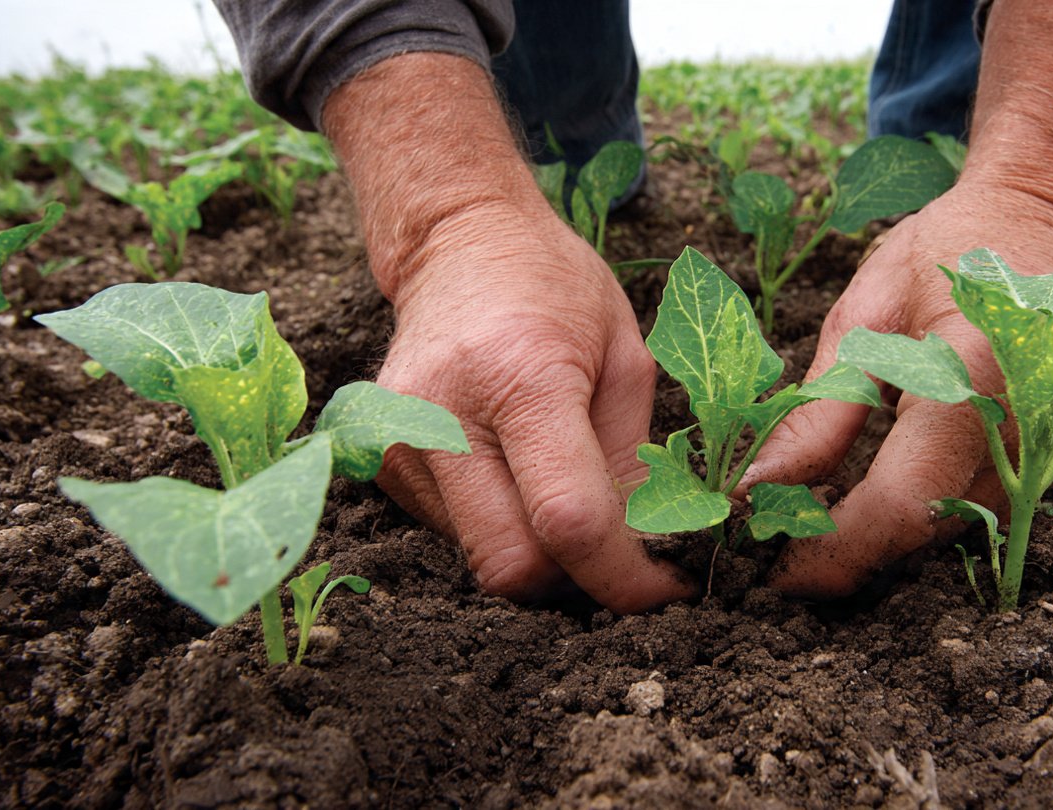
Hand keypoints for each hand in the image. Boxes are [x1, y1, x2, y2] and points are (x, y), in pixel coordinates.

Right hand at [373, 203, 694, 611]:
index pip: (569, 520)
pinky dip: (506, 528)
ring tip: (571, 496)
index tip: (670, 589)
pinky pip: (459, 536)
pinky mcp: (382, 464)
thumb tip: (657, 555)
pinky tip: (522, 478)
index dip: (625, 576)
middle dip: (579, 580)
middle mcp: (442, 418)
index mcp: (519, 379)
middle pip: (514, 566)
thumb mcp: (626, 360)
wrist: (458, 243)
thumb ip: (635, 465)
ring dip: (542, 556)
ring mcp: (399, 444)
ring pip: (484, 560)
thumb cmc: (557, 289)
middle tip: (625, 555)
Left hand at [745, 180, 1052, 595]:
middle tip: (784, 541)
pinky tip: (885, 487)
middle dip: (853, 547)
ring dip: (891, 531)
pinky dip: (934, 507)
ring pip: (960, 526)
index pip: (901, 504)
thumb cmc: (941, 253)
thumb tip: (758, 491)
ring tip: (824, 514)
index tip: (777, 574)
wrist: (1033, 216)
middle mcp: (1035, 421)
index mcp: (975, 373)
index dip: (835, 552)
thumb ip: (818, 416)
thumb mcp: (861, 319)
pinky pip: (990, 506)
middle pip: (930, 527)